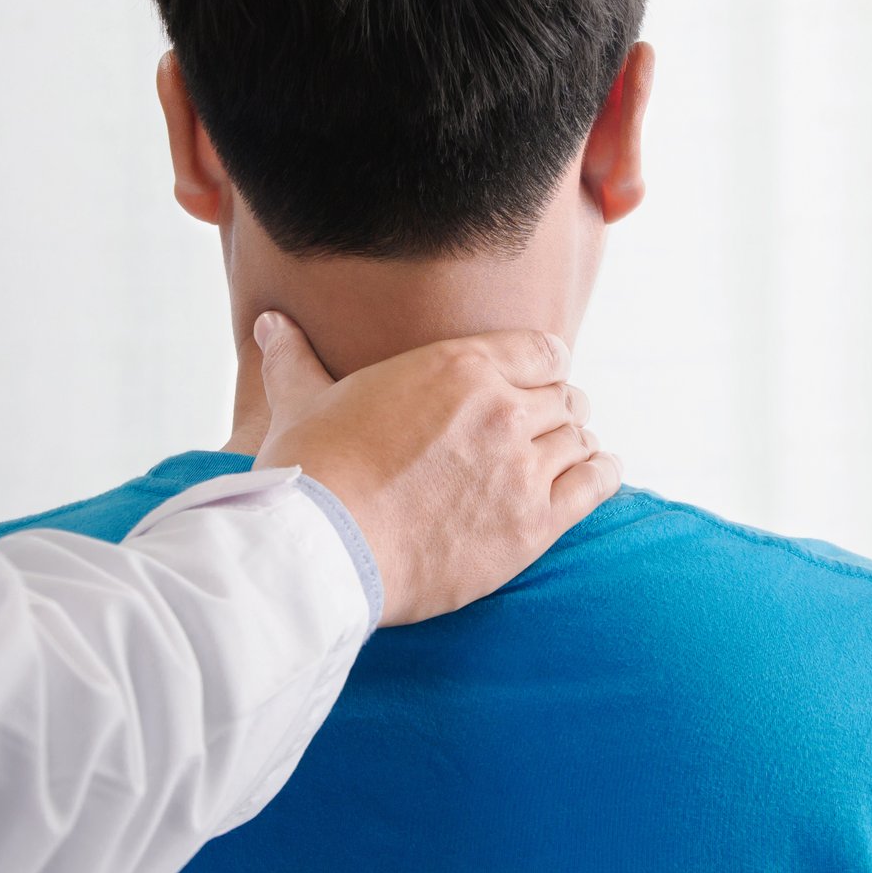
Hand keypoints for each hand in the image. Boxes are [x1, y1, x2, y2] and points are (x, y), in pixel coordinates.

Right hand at [251, 312, 621, 625]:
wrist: (323, 547)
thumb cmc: (311, 473)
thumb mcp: (302, 403)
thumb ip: (295, 359)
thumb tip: (270, 325)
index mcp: (458, 366)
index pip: (541, 351)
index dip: (543, 366)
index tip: (538, 381)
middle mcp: (501, 408)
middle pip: (564, 397)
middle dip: (557, 409)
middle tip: (547, 425)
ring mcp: (521, 467)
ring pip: (580, 440)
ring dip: (575, 444)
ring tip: (571, 454)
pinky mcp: (533, 525)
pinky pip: (593, 485)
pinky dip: (601, 476)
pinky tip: (600, 474)